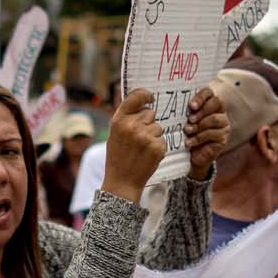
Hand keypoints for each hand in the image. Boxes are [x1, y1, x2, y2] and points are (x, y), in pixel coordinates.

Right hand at [102, 88, 167, 202]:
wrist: (122, 182)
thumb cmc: (118, 157)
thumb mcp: (114, 134)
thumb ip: (125, 118)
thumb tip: (141, 102)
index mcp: (118, 121)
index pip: (135, 97)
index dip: (145, 95)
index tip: (150, 98)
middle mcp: (131, 126)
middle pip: (150, 113)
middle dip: (147, 122)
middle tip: (138, 137)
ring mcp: (145, 136)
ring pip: (158, 127)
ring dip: (153, 136)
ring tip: (142, 149)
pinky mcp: (157, 147)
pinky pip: (163, 139)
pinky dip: (158, 147)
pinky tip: (148, 155)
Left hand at [184, 87, 229, 178]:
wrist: (192, 157)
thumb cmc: (187, 134)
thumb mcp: (183, 121)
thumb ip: (183, 111)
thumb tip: (170, 101)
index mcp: (209, 103)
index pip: (209, 92)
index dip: (201, 97)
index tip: (191, 105)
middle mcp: (219, 112)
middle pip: (216, 103)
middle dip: (201, 111)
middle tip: (190, 119)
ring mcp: (223, 125)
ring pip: (214, 119)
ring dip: (199, 125)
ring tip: (187, 130)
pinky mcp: (223, 138)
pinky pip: (213, 134)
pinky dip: (198, 138)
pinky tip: (189, 142)